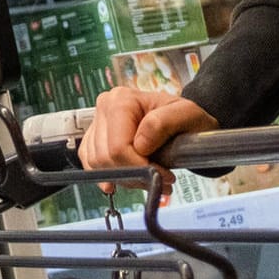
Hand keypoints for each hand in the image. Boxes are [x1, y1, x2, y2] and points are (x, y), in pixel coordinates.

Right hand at [80, 88, 218, 192]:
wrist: (182, 121)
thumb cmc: (185, 117)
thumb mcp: (187, 115)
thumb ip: (164, 123)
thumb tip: (140, 144)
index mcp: (122, 100)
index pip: (118, 147)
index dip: (139, 167)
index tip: (163, 175)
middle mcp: (104, 108)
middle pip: (105, 157)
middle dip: (134, 175)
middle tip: (159, 178)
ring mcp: (97, 124)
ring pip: (97, 164)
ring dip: (125, 178)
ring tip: (149, 176)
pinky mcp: (94, 139)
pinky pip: (91, 164)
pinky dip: (108, 176)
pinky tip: (127, 179)